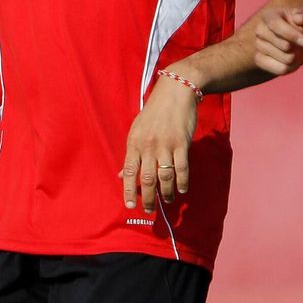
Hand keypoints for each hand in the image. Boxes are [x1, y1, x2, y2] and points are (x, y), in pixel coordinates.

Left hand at [121, 76, 196, 213]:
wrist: (176, 92)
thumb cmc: (154, 112)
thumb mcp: (136, 130)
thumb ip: (131, 154)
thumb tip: (121, 175)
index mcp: (134, 143)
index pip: (129, 172)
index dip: (129, 190)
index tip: (130, 205)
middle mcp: (148, 146)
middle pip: (147, 179)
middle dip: (148, 198)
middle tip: (149, 210)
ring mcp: (166, 145)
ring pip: (165, 177)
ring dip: (166, 193)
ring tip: (167, 201)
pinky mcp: (182, 144)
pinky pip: (182, 168)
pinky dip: (182, 182)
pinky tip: (181, 190)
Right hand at [253, 7, 302, 75]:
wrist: (297, 39)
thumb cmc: (302, 25)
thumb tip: (299, 18)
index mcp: (269, 16)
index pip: (275, 25)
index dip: (291, 34)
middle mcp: (260, 30)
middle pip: (284, 46)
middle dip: (299, 47)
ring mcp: (258, 45)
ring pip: (286, 59)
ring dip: (298, 57)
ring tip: (298, 50)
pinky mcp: (259, 60)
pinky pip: (280, 69)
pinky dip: (292, 67)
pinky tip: (294, 61)